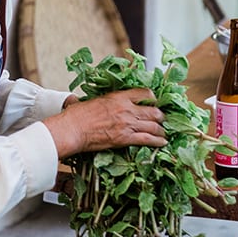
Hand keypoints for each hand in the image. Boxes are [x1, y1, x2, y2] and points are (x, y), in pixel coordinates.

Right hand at [43, 88, 166, 157]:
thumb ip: (107, 100)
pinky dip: (157, 141)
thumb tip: (105, 102)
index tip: (154, 103)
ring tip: (164, 132)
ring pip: (153, 126)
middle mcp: (127, 109)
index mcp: (119, 97)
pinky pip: (147, 140)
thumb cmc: (78, 115)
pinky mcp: (125, 139)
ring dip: (161, 130)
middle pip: (153, 111)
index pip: (145, 93)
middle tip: (162, 119)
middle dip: (160, 116)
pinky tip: (162, 142)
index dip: (153, 99)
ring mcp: (127, 124)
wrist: (73, 129)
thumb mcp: (95, 100)